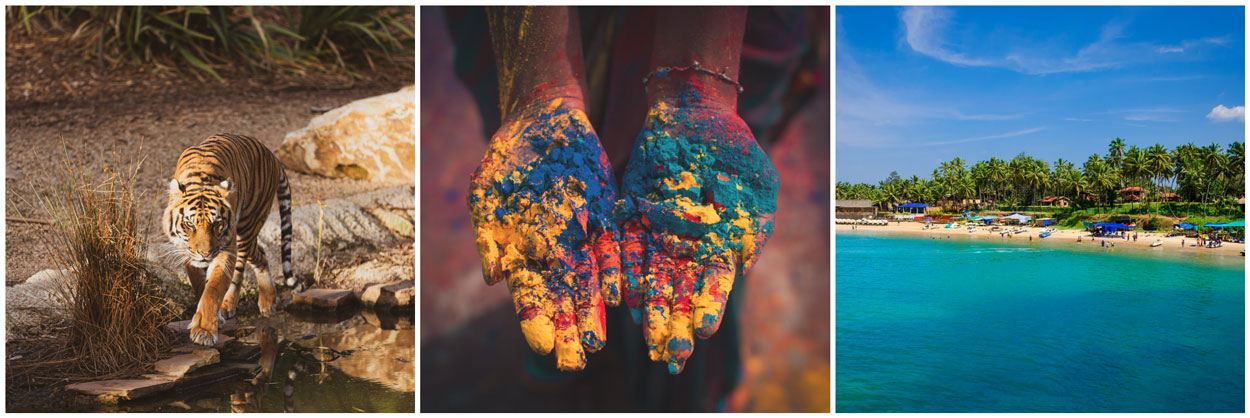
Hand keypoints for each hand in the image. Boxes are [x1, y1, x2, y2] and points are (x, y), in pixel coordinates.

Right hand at [468, 96, 622, 370]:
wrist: (543, 120)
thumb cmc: (507, 158)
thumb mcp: (487, 190)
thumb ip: (488, 234)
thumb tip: (493, 277)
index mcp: (521, 252)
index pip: (529, 297)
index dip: (536, 322)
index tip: (544, 347)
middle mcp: (552, 252)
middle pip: (562, 299)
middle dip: (568, 330)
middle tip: (574, 362)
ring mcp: (581, 237)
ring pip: (589, 282)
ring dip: (592, 312)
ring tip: (597, 342)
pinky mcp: (605, 218)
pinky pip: (612, 250)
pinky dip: (614, 273)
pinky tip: (618, 296)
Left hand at [617, 94, 778, 373]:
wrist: (695, 114)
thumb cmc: (735, 149)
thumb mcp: (758, 184)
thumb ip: (755, 225)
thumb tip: (745, 264)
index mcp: (719, 245)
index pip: (713, 285)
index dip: (708, 308)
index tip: (702, 332)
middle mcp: (686, 247)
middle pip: (679, 292)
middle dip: (675, 323)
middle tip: (671, 355)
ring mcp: (656, 234)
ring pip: (650, 278)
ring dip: (648, 308)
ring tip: (644, 337)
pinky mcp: (631, 217)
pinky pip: (624, 249)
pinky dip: (622, 272)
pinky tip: (620, 296)